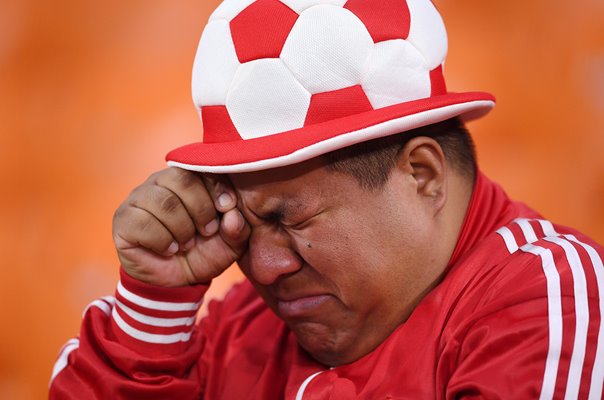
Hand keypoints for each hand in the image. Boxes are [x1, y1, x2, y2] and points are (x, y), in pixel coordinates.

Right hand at [112, 167, 249, 286]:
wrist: (177, 282)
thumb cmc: (204, 253)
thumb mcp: (230, 243)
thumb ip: (238, 228)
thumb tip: (232, 215)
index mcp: (188, 179)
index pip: (201, 167)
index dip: (217, 187)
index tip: (228, 207)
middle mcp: (161, 182)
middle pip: (181, 180)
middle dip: (201, 209)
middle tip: (207, 231)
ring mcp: (139, 198)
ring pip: (163, 202)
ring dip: (182, 228)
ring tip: (186, 244)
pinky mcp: (123, 219)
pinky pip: (143, 222)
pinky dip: (162, 240)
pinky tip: (168, 249)